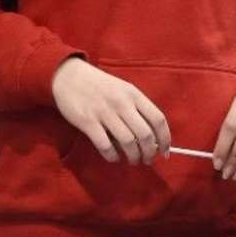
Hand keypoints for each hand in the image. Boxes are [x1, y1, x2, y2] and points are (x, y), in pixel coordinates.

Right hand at [51, 56, 170, 163]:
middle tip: (147, 160)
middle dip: (150, 152)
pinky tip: (114, 157)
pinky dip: (112, 156)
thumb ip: (137, 109)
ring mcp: (104, 113)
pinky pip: (105, 145)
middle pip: (145, 134)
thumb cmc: (101, 86)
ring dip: (133, 156)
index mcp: (134, 94)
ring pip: (127, 142)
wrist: (69, 76)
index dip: (165, 138)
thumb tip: (152, 137)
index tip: (165, 152)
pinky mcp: (87, 122)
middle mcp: (122, 103)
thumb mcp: (124, 90)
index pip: (158, 119)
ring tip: (132, 160)